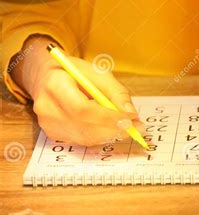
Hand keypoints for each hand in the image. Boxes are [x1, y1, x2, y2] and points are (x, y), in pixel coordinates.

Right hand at [10, 36, 142, 145]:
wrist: (49, 77)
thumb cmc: (76, 73)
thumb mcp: (98, 73)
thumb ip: (117, 92)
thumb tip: (131, 113)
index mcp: (55, 85)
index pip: (83, 109)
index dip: (108, 117)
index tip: (130, 119)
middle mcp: (46, 107)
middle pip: (85, 127)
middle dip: (114, 129)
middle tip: (136, 127)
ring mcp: (48, 123)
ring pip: (86, 138)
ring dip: (111, 135)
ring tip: (129, 127)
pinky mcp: (54, 133)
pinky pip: (83, 141)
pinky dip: (101, 137)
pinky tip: (111, 128)